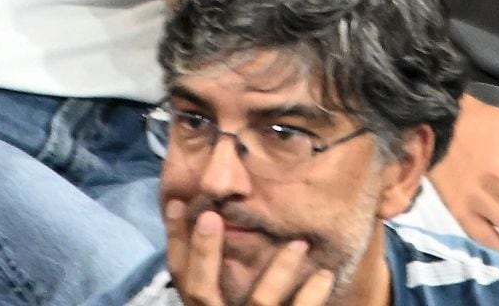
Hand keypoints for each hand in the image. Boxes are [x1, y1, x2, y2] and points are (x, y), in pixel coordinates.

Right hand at [165, 202, 334, 305]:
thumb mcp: (225, 302)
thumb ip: (219, 278)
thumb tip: (216, 220)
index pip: (181, 279)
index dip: (176, 242)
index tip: (174, 202)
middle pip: (201, 293)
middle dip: (204, 254)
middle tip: (211, 216)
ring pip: (257, 304)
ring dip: (278, 272)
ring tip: (300, 242)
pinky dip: (309, 298)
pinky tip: (324, 275)